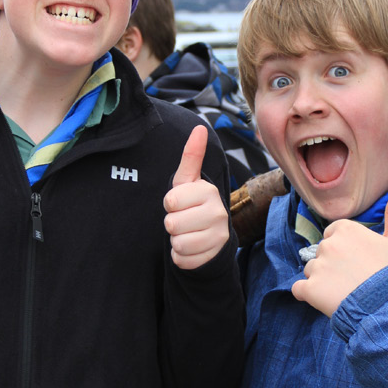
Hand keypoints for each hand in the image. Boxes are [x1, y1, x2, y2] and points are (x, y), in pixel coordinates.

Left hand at [163, 124, 229, 269]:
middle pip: (172, 224)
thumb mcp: (188, 181)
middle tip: (184, 219)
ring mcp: (218, 236)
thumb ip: (191, 156)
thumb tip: (199, 127)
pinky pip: (182, 260)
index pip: (170, 201)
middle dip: (172, 224)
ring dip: (176, 240)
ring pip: (177, 243)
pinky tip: (191, 247)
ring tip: (187, 232)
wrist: (210, 234)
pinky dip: (181, 256)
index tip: (180, 203)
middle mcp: (218, 213)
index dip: (169, 204)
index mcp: (209, 191)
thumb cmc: (193, 203)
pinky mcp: (213, 257)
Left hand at [292, 186, 387, 316]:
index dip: (345, 248)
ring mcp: (317, 267)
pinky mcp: (310, 289)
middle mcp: (328, 244)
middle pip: (322, 252)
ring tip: (343, 291)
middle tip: (354, 278)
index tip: (358, 261)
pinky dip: (307, 295)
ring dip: (321, 280)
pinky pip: (299, 289)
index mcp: (346, 229)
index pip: (334, 234)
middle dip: (332, 264)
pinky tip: (324, 300)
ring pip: (311, 270)